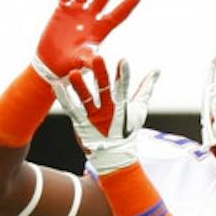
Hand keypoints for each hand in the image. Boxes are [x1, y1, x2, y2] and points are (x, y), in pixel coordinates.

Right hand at [33, 0, 140, 82]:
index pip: (118, 14)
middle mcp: (91, 17)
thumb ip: (90, 60)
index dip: (128, 4)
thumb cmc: (70, 67)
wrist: (51, 65)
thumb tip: (99, 60)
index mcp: (101, 29)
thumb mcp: (82, 63)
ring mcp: (77, 12)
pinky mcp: (62, 10)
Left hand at [55, 55, 159, 174]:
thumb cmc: (126, 130)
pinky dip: (64, 98)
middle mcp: (107, 111)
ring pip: (85, 100)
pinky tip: (57, 86)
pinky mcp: (81, 124)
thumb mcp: (139, 109)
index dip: (123, 75)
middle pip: (104, 89)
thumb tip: (157, 69)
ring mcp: (93, 118)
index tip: (123, 61)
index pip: (124, 88)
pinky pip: (71, 110)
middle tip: (97, 58)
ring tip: (73, 73)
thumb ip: (146, 88)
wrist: (114, 156)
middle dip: (101, 74)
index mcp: (121, 106)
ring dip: (79, 86)